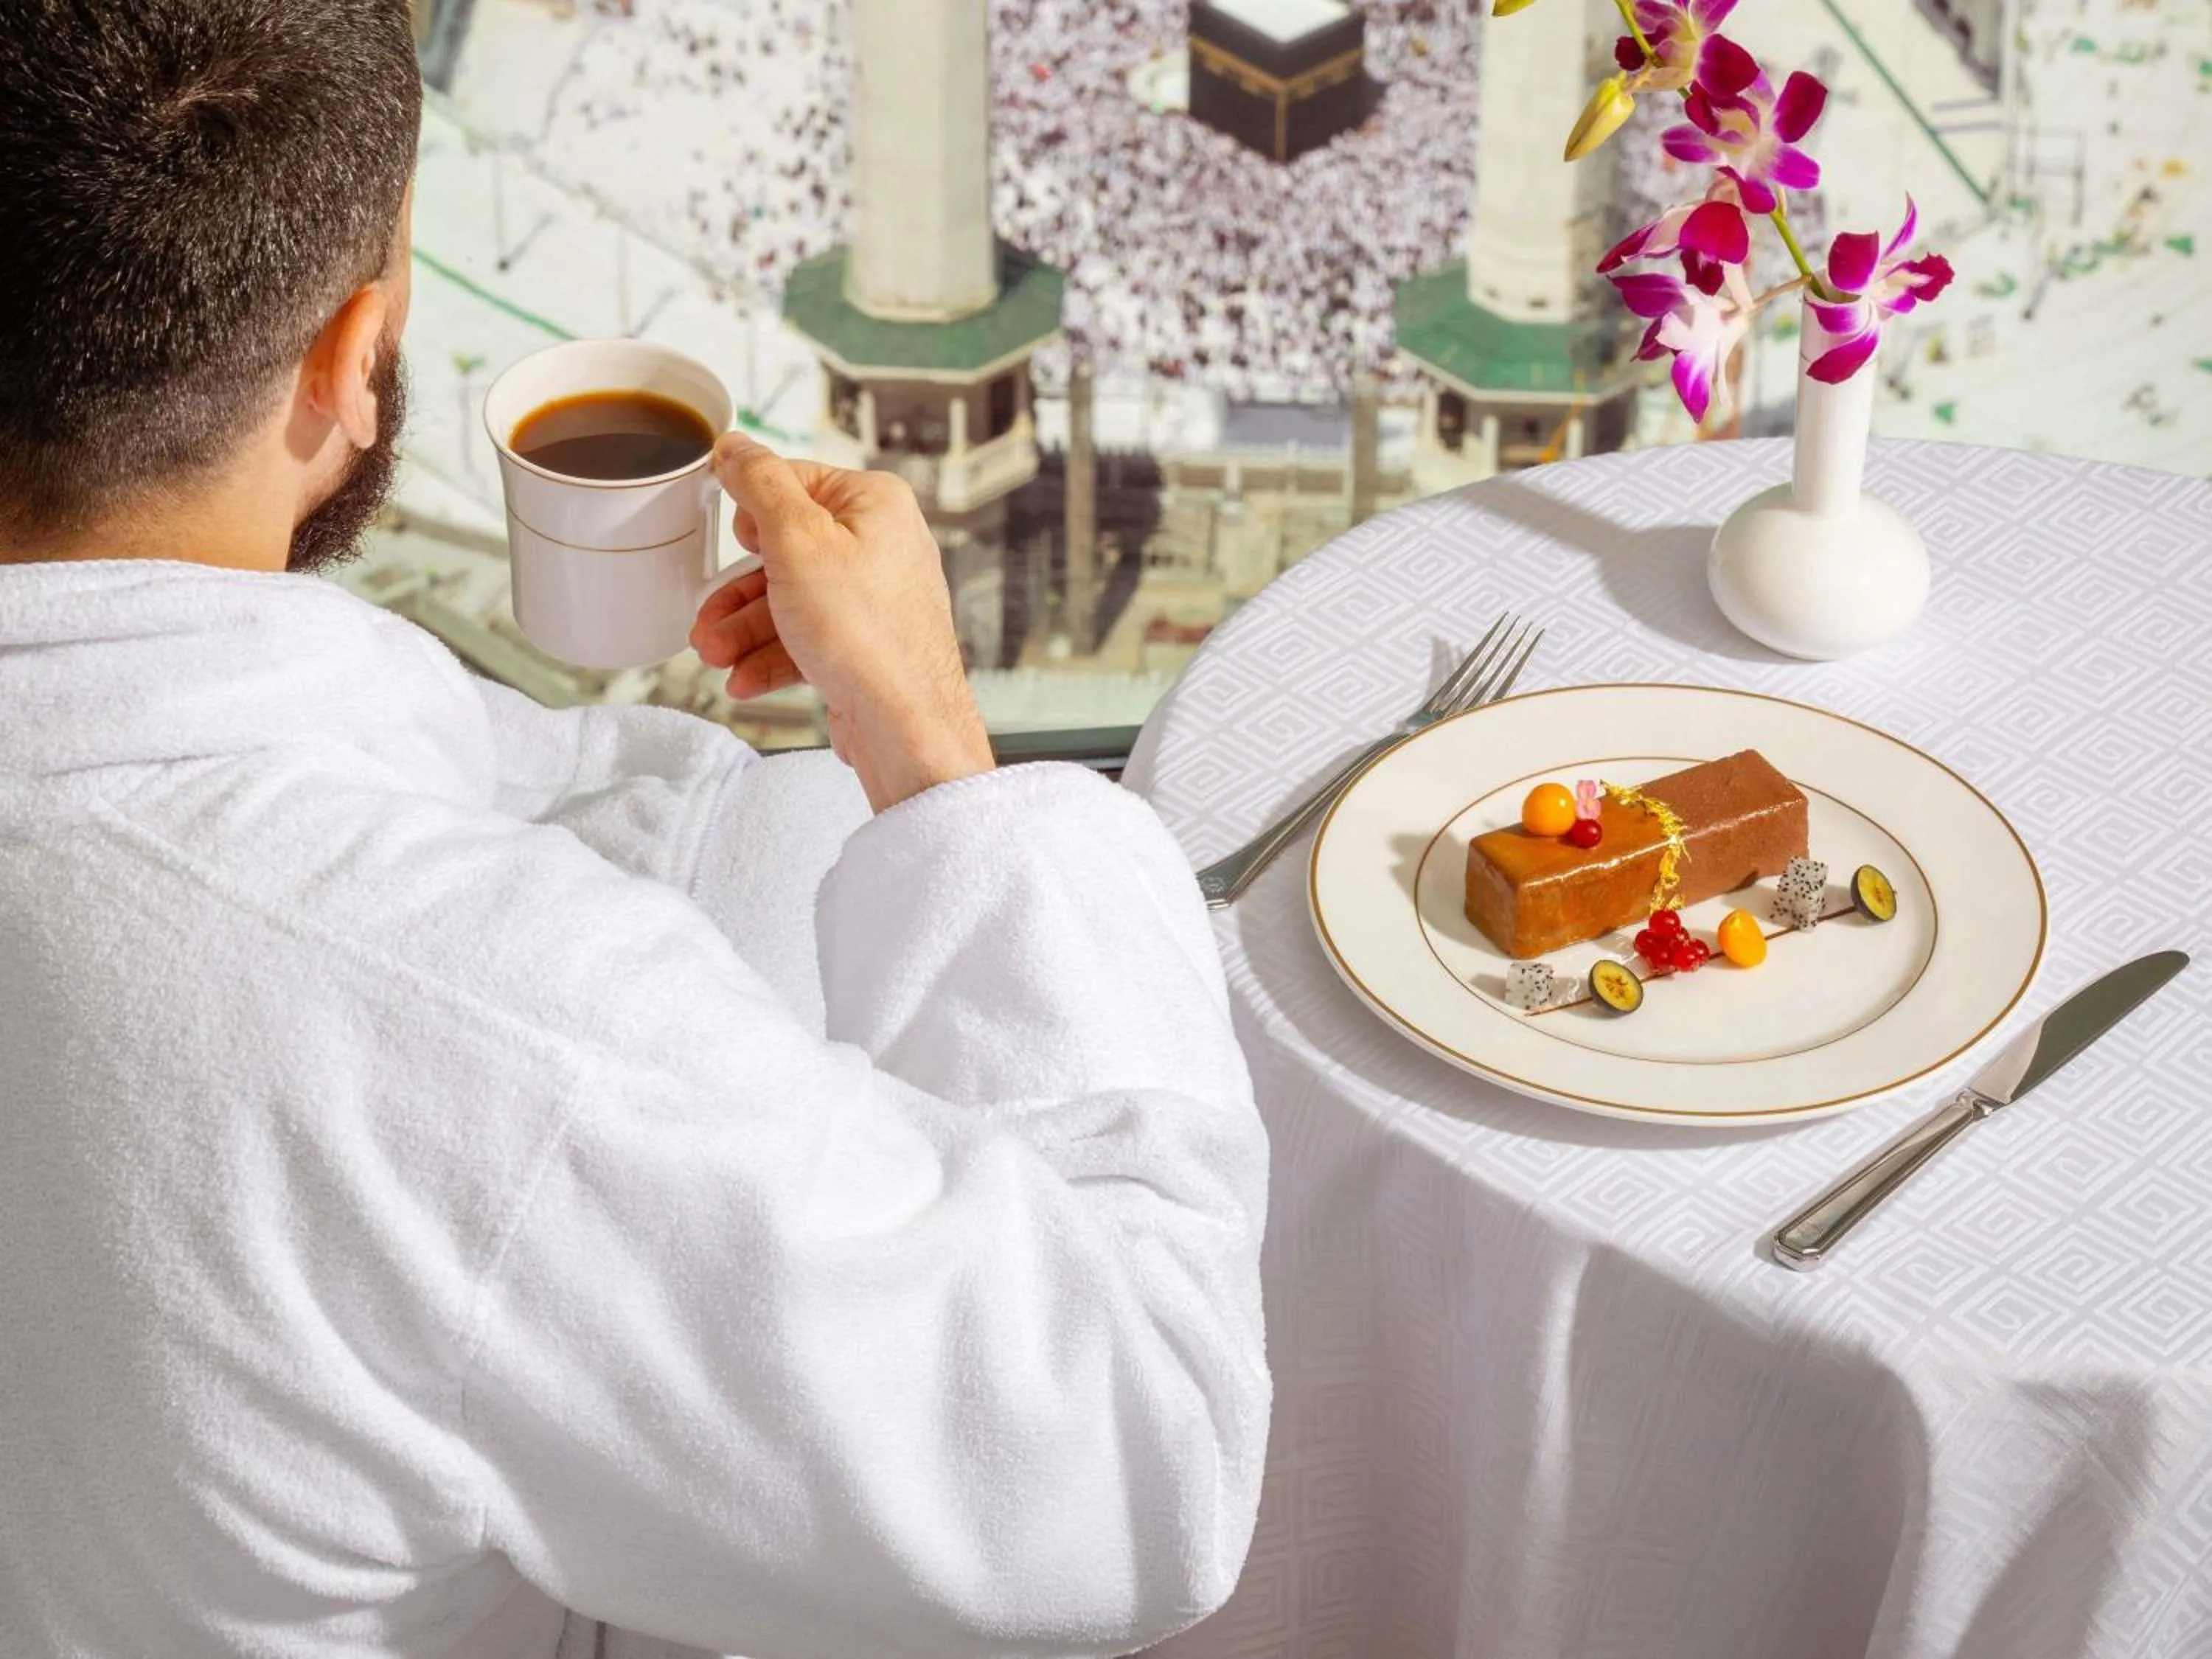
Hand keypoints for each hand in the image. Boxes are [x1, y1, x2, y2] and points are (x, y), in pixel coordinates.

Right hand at [690, 433, 993, 812]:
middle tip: (706, 619)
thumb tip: (737, 446)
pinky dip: (773, 657)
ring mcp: (876, 597)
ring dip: (746, 630)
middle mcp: (882, 544)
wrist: (905, 726)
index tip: (721, 535)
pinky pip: (809, 638)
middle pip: (785, 549)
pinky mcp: (867, 643)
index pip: (794, 481)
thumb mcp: (796, 541)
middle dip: (738, 591)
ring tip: (715, 656)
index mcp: (874, 503)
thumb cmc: (865, 635)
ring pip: (791, 600)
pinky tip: (744, 679)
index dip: (751, 512)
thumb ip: (761, 485)